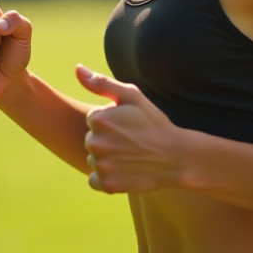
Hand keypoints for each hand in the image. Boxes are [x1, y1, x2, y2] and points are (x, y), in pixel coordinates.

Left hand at [76, 65, 184, 193]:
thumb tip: (77, 68)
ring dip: (106, 158)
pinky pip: (94, 179)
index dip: (111, 121)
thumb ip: (102, 83)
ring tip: (129, 155)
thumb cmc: (153, 123)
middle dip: (106, 139)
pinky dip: (106, 177)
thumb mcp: (132, 96)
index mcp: (99, 118)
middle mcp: (95, 142)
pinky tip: (124, 170)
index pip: (93, 119)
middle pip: (91, 139)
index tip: (127, 124)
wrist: (174, 156)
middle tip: (130, 140)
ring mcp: (100, 165)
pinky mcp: (106, 184)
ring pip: (93, 159)